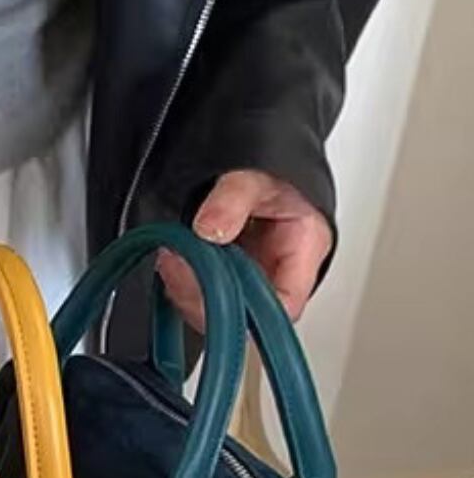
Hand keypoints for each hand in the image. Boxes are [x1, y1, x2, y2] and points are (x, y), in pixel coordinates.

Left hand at [156, 169, 333, 328]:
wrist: (257, 161)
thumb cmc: (270, 170)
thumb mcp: (255, 175)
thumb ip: (234, 198)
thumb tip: (210, 228)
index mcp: (305, 249)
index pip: (284, 305)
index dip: (249, 311)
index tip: (209, 287)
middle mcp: (279, 270)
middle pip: (245, 316)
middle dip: (204, 296)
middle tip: (178, 265)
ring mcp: (250, 275)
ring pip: (219, 308)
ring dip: (188, 289)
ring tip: (172, 258)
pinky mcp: (226, 273)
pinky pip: (202, 292)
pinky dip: (182, 281)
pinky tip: (172, 260)